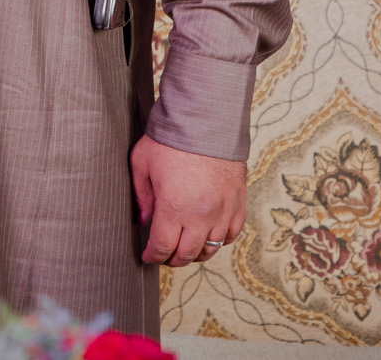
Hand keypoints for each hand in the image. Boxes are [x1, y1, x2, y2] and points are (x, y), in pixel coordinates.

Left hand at [131, 133, 246, 266]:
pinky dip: (219, 240)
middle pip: (187, 254)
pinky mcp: (238, 203)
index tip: (147, 256)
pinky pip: (231, 234)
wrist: (206, 121)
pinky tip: (208, 235)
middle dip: (172, 259)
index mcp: (174, 207)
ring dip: (196, 253)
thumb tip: (143, 220)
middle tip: (163, 255)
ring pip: (211, 249)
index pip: (163, 247)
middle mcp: (201, 215)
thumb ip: (142, 196)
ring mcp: (223, 211)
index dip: (153, 256)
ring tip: (185, 248)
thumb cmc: (171, 140)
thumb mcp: (142, 164)